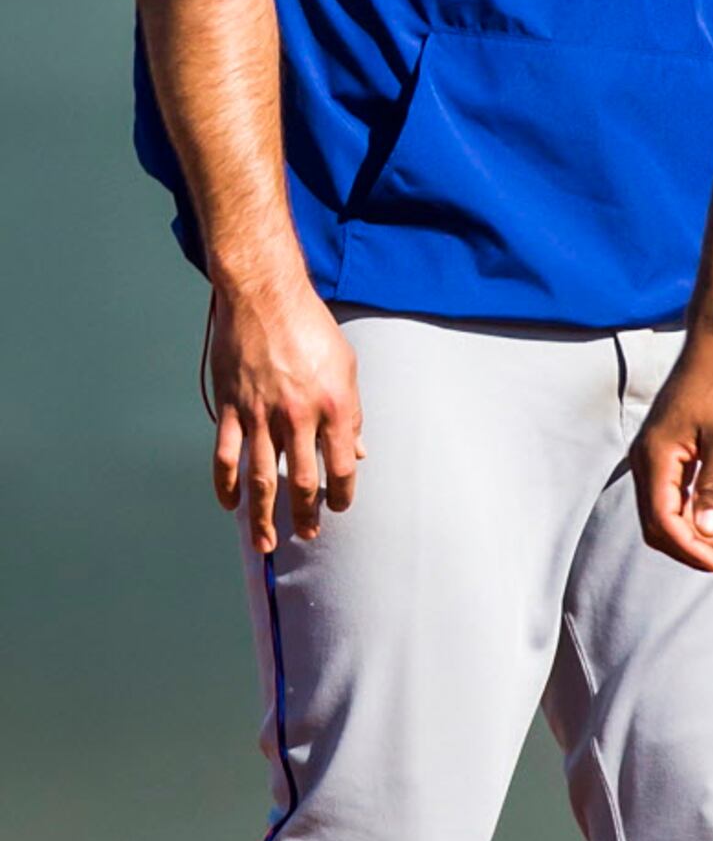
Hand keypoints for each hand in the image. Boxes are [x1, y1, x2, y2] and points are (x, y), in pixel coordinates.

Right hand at [209, 273, 363, 552]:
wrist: (265, 298)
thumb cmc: (311, 328)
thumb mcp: (346, 365)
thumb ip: (351, 412)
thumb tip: (359, 450)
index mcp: (333, 404)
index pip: (342, 464)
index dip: (342, 493)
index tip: (340, 507)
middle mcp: (298, 415)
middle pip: (303, 481)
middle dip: (305, 515)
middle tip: (307, 536)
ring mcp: (260, 414)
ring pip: (261, 479)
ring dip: (263, 516)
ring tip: (267, 542)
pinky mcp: (231, 409)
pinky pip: (226, 457)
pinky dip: (226, 486)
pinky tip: (231, 504)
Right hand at [630, 332, 712, 574]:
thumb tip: (705, 532)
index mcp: (656, 458)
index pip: (664, 522)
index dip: (692, 550)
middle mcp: (646, 461)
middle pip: (660, 524)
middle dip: (694, 549)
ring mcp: (654, 456)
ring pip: (666, 512)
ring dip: (697, 534)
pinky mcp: (666, 452)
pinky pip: (672, 495)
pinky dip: (694, 513)